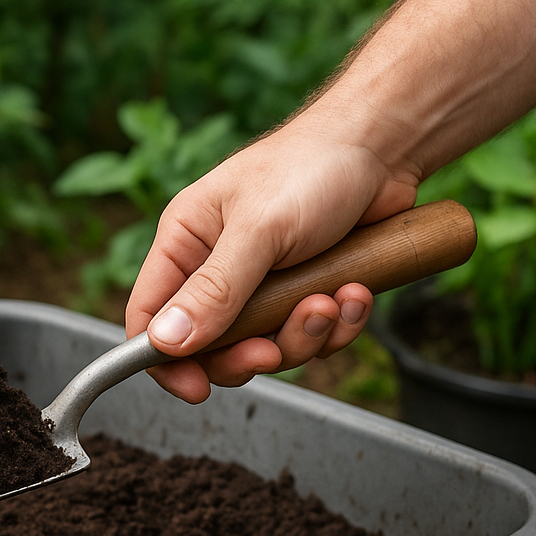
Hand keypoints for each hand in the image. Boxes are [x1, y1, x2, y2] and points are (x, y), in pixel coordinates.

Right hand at [124, 118, 419, 402]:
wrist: (387, 147)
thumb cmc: (311, 167)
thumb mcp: (258, 230)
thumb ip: (213, 291)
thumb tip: (164, 343)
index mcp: (185, 244)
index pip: (149, 318)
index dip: (164, 360)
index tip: (197, 389)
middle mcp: (217, 268)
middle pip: (211, 348)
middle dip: (251, 353)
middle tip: (275, 347)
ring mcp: (264, 284)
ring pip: (268, 347)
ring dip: (305, 335)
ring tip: (332, 300)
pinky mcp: (308, 291)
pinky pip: (313, 337)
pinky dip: (340, 325)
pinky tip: (357, 292)